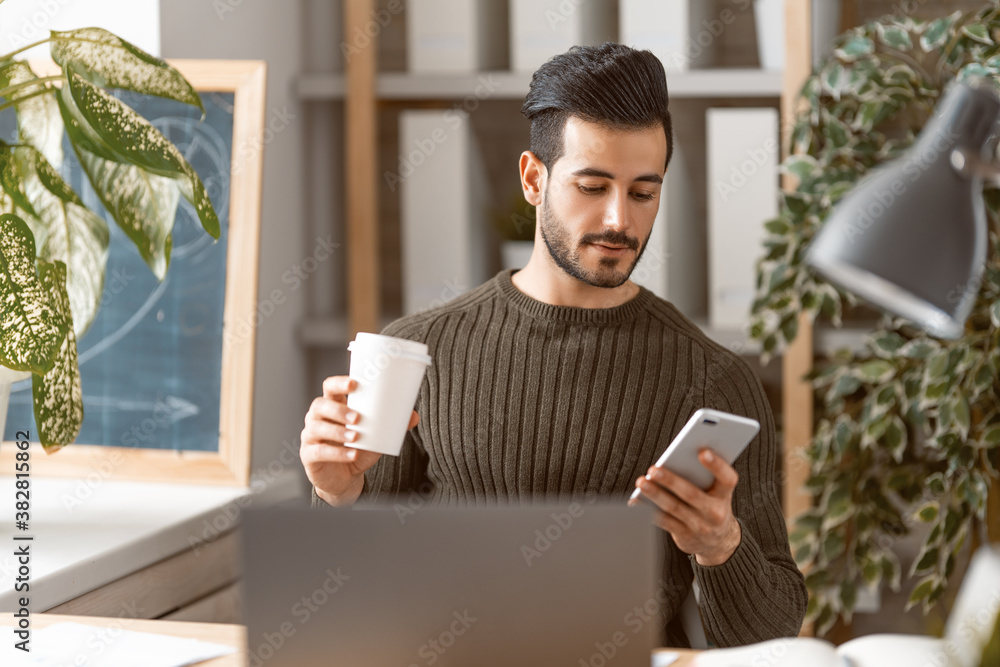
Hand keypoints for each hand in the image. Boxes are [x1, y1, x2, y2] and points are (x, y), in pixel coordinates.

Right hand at [299, 375, 419, 505]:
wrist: (345, 478)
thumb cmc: (357, 449)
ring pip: (317, 428)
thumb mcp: (376, 436)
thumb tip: (413, 415)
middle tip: (357, 418)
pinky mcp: (308, 456)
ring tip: (356, 437)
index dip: (339, 383)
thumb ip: (391, 425)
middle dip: (338, 410)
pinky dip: (337, 453)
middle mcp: (317, 418)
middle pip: (319, 405)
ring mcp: (310, 436)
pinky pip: (319, 452)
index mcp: (333, 406)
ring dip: (338, 431)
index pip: (330, 387)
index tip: (354, 384)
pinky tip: (352, 455)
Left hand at [628, 449, 741, 565]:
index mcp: (724, 495)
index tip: (702, 452)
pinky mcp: (685, 536)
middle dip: (671, 481)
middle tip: (653, 470)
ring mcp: (700, 526)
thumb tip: (677, 456)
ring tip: (641, 482)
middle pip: (692, 494)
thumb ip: (704, 476)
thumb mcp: (716, 492)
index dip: (717, 465)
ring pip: (674, 508)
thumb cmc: (711, 504)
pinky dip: (648, 511)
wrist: (718, 542)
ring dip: (656, 494)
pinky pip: (664, 521)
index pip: (727, 478)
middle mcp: (715, 512)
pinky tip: (636, 500)